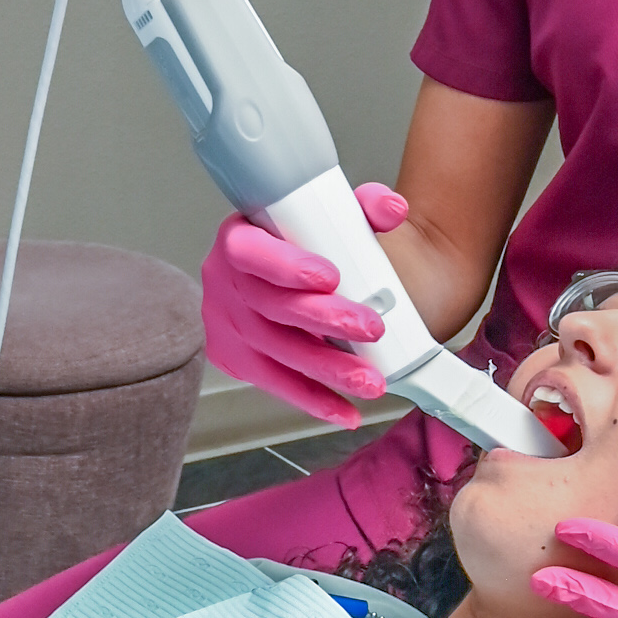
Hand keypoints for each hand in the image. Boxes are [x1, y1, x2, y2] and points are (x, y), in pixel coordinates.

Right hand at [199, 185, 408, 426]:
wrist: (289, 276)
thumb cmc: (306, 246)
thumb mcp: (333, 217)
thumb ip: (366, 206)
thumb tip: (392, 209)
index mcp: (240, 237)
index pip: (251, 252)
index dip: (286, 266)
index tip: (329, 276)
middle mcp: (225, 282)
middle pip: (270, 307)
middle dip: (323, 321)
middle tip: (370, 328)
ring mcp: (227, 325)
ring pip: (276, 351)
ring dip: (326, 369)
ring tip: (370, 380)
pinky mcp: (235, 359)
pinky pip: (274, 383)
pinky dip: (312, 400)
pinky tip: (345, 410)